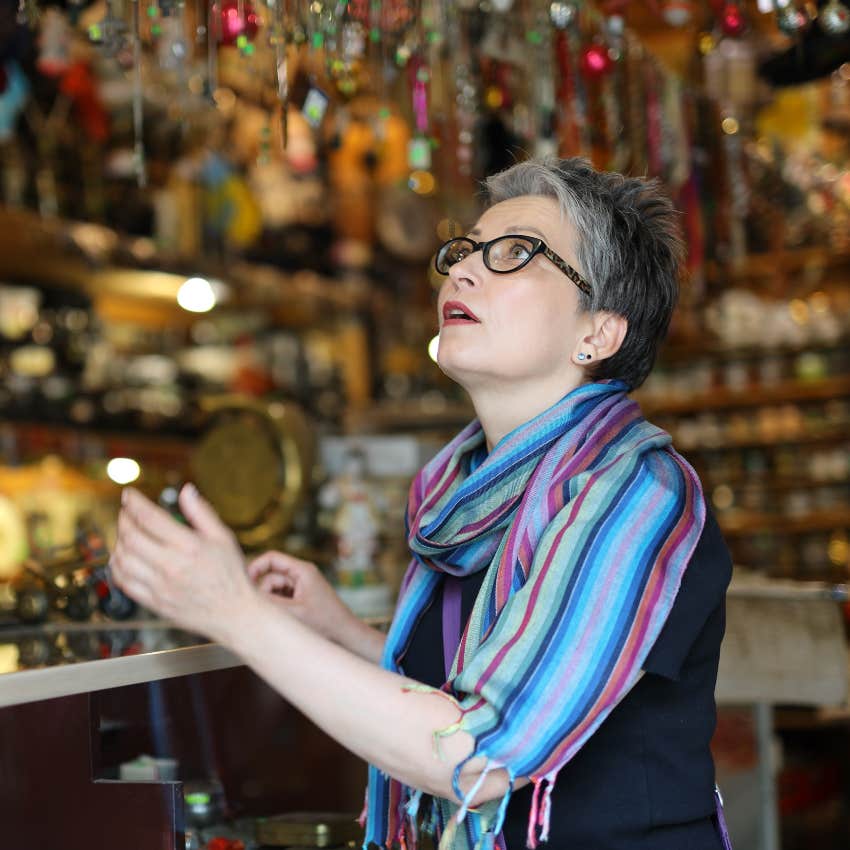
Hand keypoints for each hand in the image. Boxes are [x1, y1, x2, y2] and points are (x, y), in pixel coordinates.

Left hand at [111, 483, 257, 643]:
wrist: (235, 613)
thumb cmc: (232, 575)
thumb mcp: (224, 537)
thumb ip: (202, 513)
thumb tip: (186, 490)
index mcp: (189, 546)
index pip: (150, 518)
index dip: (134, 502)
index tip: (128, 494)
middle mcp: (171, 566)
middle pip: (131, 537)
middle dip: (124, 519)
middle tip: (126, 512)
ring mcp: (160, 587)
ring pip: (123, 559)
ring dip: (118, 541)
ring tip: (125, 533)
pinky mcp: (154, 603)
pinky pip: (124, 583)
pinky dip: (116, 567)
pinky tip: (122, 558)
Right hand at [246, 551, 354, 644]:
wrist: (346, 635)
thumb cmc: (325, 623)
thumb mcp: (293, 613)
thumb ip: (269, 603)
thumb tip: (247, 597)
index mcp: (303, 570)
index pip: (271, 558)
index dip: (255, 568)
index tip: (243, 583)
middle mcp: (302, 574)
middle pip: (271, 576)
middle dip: (265, 593)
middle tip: (264, 611)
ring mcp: (302, 585)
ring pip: (274, 589)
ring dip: (272, 603)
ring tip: (282, 619)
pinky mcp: (301, 596)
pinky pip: (282, 597)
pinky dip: (278, 607)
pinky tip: (285, 620)